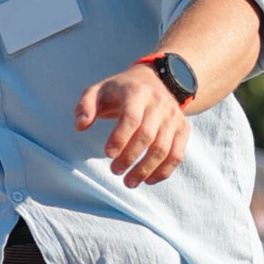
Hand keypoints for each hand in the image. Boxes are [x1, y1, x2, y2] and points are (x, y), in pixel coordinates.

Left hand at [76, 63, 190, 188]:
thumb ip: (85, 106)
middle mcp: (159, 103)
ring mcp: (173, 116)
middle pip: (147, 135)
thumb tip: (81, 126)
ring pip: (163, 149)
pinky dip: (163, 171)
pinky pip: (176, 154)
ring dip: (145, 170)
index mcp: (136, 92)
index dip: (120, 138)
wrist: (153, 81)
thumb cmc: (119, 91)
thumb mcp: (98, 91)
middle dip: (130, 158)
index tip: (108, 154)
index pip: (131, 117)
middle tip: (115, 171)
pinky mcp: (183, 128)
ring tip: (128, 182)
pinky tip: (148, 180)